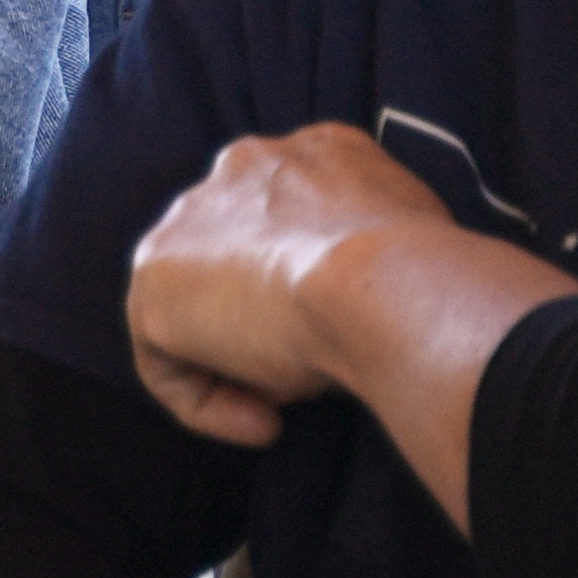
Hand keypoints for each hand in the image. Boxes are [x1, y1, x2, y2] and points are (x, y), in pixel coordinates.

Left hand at [122, 123, 471, 448]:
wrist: (384, 282)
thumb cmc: (424, 273)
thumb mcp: (416, 241)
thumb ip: (379, 247)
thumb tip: (372, 290)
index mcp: (310, 152)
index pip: (293, 220)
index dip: (314, 289)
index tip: (345, 337)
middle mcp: (242, 168)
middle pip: (239, 256)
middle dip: (268, 320)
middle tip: (312, 371)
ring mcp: (189, 219)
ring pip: (200, 305)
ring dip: (243, 363)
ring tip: (291, 401)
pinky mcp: (154, 280)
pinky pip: (165, 357)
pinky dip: (209, 403)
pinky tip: (264, 424)